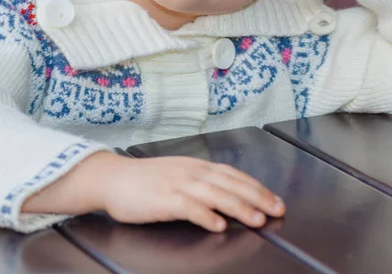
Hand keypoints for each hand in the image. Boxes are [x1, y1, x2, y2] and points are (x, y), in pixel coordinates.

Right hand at [100, 155, 284, 231]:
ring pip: (216, 194)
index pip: (235, 175)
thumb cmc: (147, 180)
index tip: (276, 199)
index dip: (258, 187)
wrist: (114, 178)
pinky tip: (218, 225)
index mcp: (199, 166)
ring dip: (239, 207)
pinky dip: (205, 215)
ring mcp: (179, 184)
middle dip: (258, 197)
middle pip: (232, 184)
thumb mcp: (180, 174)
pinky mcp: (164, 198)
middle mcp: (193, 172)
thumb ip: (203, 182)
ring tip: (257, 219)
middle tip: (277, 210)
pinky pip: (188, 207)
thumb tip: (229, 194)